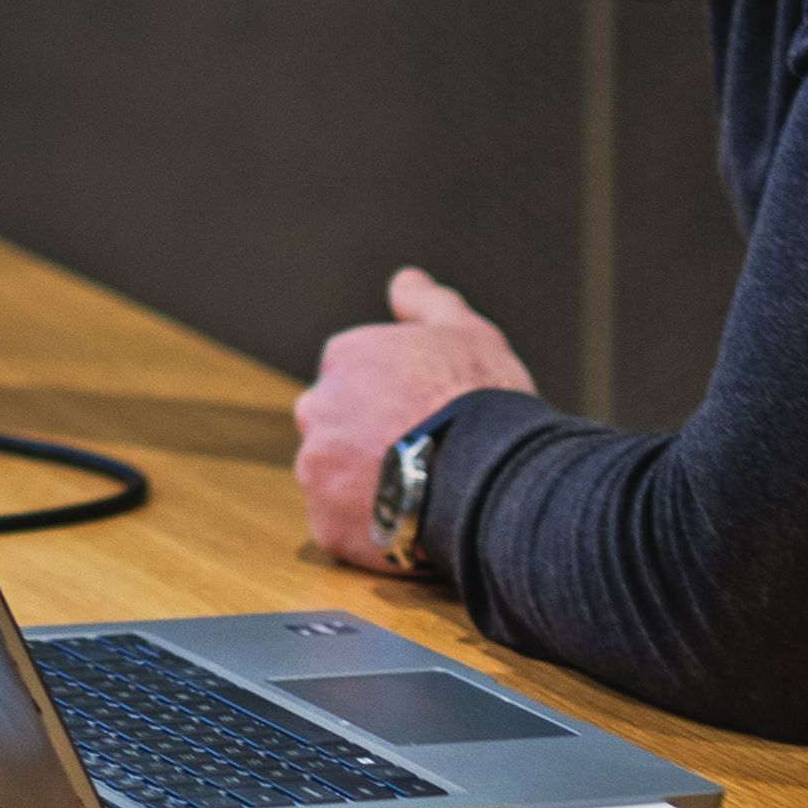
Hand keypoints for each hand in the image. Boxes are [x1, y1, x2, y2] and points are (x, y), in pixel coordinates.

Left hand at [291, 270, 537, 572]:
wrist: (490, 477)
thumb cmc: (482, 399)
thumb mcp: (466, 333)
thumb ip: (426, 304)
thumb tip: (403, 280)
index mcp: (345, 358)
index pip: (353, 375)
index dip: (391, 397)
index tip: (423, 413)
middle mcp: (317, 408)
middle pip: (336, 424)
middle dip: (367, 437)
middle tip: (421, 453)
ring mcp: (317, 468)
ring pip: (334, 476)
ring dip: (364, 483)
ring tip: (421, 492)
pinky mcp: (326, 523)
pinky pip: (342, 524)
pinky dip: (369, 527)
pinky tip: (410, 523)